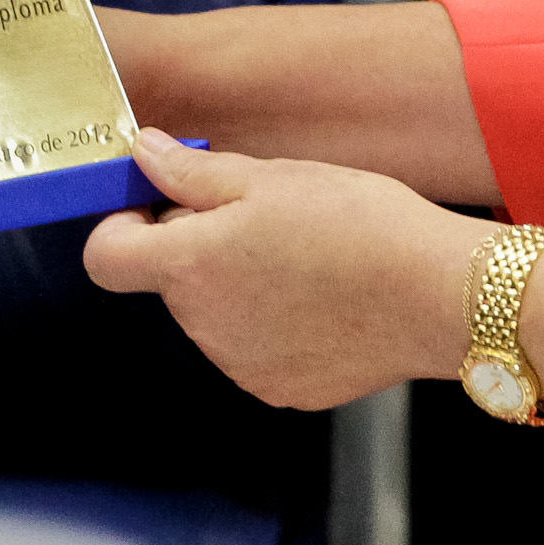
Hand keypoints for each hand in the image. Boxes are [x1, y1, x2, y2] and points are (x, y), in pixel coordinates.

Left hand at [82, 129, 488, 409]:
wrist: (436, 296)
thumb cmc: (357, 225)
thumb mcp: (269, 177)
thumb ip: (192, 173)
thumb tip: (145, 154)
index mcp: (190, 267)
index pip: (106, 258)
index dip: (123, 225)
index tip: (157, 205)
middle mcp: (204, 327)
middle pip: (172, 280)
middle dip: (200, 246)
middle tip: (264, 213)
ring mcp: (242, 366)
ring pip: (216, 313)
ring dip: (239, 284)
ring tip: (305, 255)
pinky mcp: (282, 390)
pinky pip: (256, 348)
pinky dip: (275, 322)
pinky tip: (323, 295)